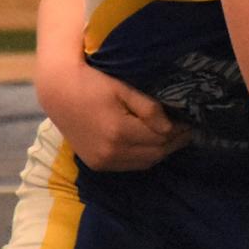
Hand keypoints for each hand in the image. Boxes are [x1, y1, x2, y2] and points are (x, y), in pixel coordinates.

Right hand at [42, 62, 189, 170]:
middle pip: (155, 153)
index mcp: (120, 132)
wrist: (58, 92)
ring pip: (144, 163)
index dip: (179, 131)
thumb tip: (172, 127)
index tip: (190, 122)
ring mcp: (103, 161)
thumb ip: (149, 109)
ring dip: (161, 152)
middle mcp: (111, 152)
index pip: (161, 137)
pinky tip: (152, 146)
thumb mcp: (124, 89)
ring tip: (174, 138)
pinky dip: (144, 158)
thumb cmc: (93, 82)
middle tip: (187, 131)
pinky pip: (129, 166)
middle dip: (174, 143)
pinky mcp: (97, 164)